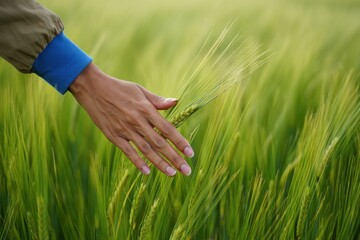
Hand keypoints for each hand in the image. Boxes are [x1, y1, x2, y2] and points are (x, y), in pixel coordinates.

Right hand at [69, 63, 193, 175]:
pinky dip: (137, 162)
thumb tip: (176, 102)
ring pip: (146, 150)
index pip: (167, 129)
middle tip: (186, 171)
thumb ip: (158, 100)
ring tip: (172, 174)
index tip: (190, 153)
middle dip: (174, 158)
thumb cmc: (119, 88)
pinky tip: (147, 172)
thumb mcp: (140, 90)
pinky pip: (127, 151)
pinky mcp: (113, 135)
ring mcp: (125, 130)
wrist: (92, 88)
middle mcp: (137, 121)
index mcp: (146, 109)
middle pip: (159, 143)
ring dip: (159, 163)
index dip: (180, 142)